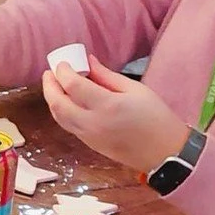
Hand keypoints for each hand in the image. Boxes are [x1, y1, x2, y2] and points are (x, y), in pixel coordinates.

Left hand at [42, 57, 188, 173]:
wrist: (165, 152)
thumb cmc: (156, 117)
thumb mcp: (135, 90)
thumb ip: (107, 76)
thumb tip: (88, 62)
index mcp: (108, 106)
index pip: (73, 86)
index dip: (63, 72)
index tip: (62, 63)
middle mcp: (93, 123)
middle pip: (58, 104)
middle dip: (49, 86)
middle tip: (50, 72)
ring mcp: (89, 137)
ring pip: (59, 117)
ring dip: (52, 100)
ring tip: (54, 84)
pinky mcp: (89, 144)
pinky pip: (68, 125)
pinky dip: (62, 111)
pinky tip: (66, 100)